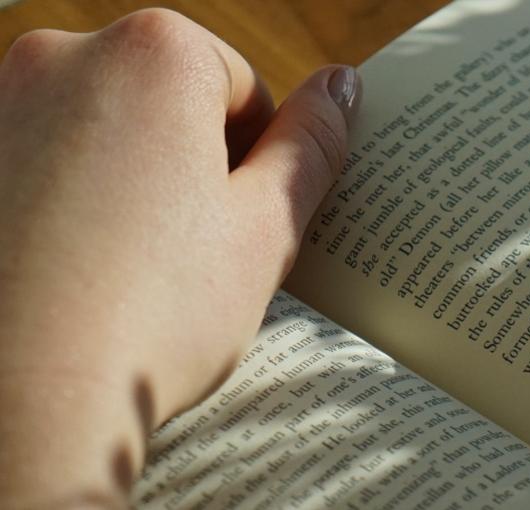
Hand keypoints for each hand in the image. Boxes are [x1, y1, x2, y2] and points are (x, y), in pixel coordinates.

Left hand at [0, 9, 353, 503]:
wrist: (16, 402)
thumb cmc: (149, 316)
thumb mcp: (265, 230)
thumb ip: (311, 145)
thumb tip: (340, 88)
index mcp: (154, 54)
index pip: (241, 87)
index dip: (258, 162)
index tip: (243, 226)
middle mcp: (62, 56)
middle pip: (165, 98)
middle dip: (188, 165)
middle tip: (193, 255)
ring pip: (99, 132)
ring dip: (126, 183)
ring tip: (130, 271)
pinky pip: (40, 162)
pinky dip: (64, 203)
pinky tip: (73, 272)